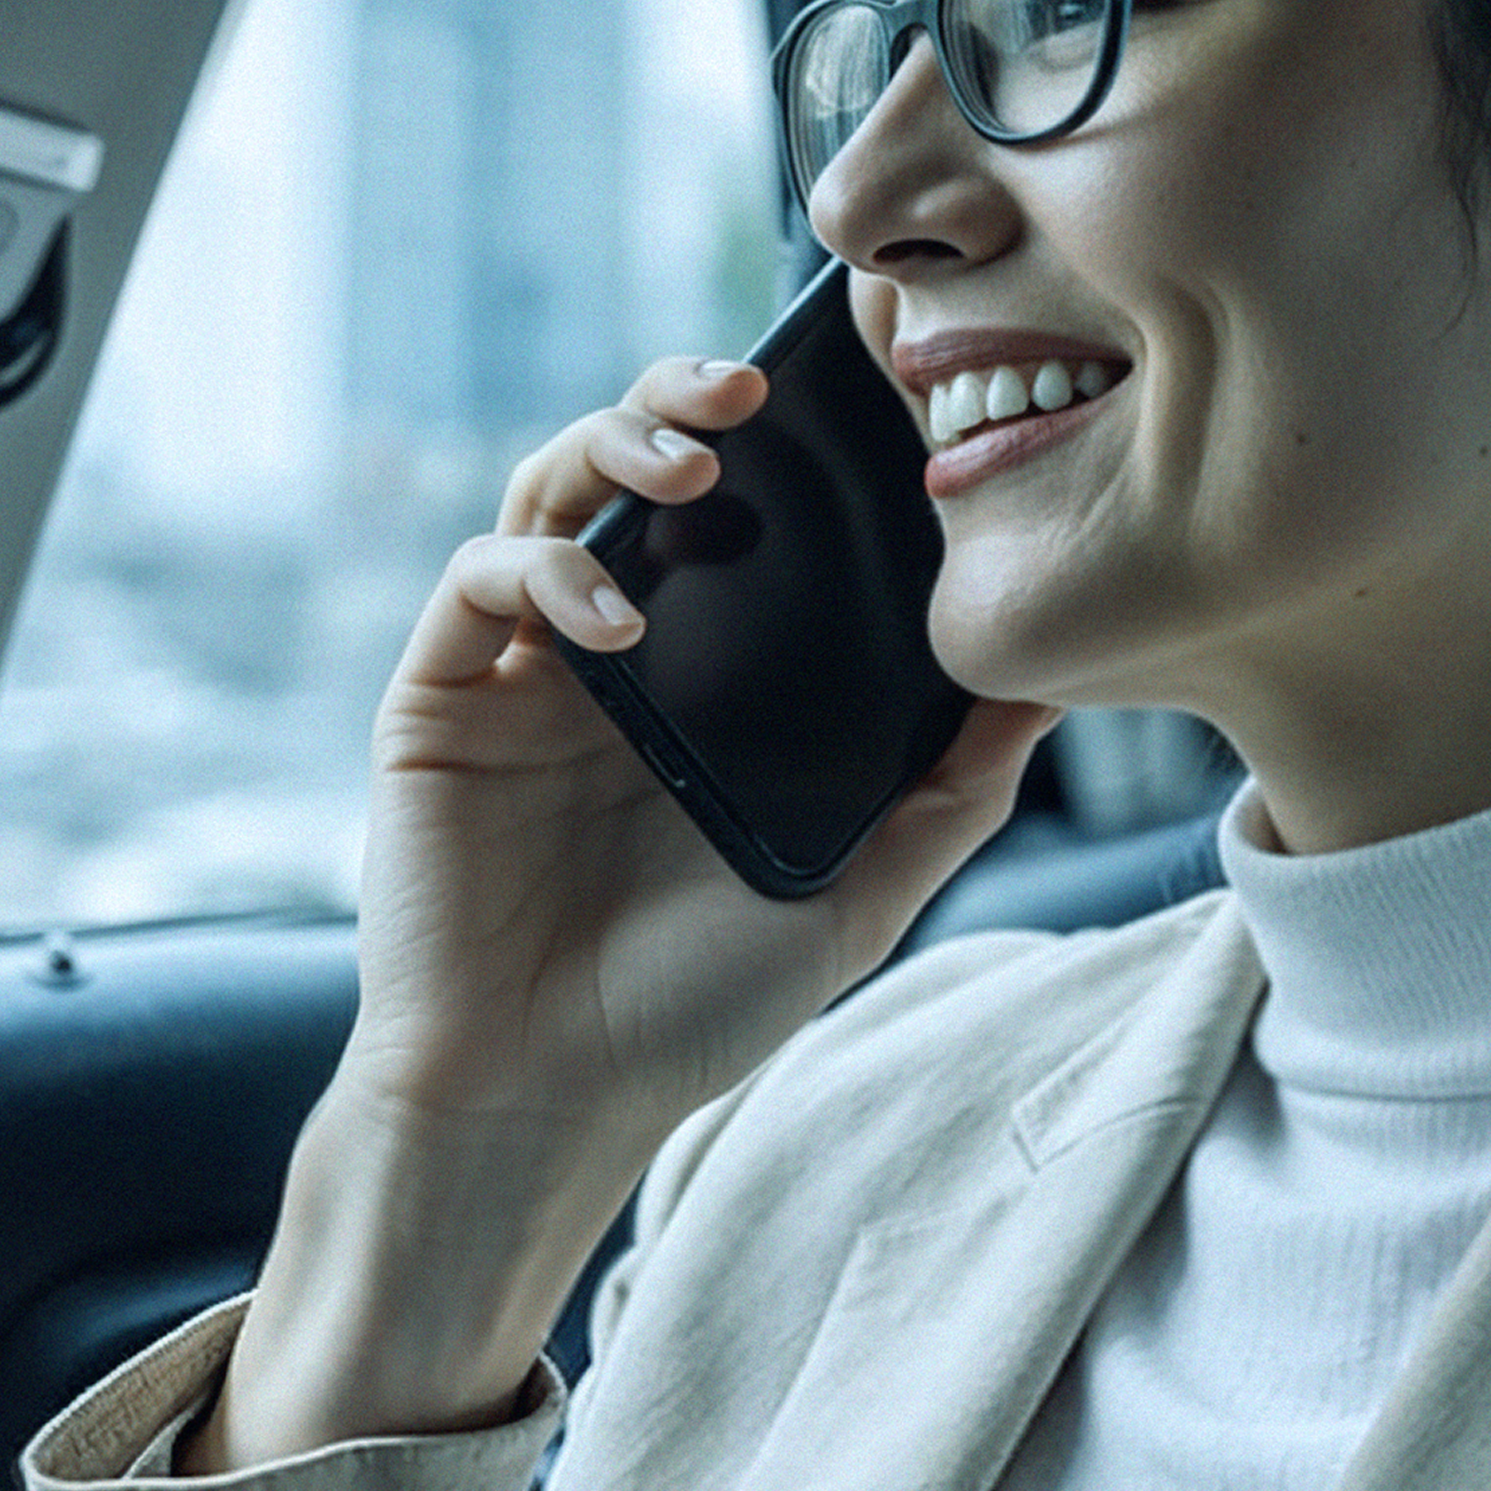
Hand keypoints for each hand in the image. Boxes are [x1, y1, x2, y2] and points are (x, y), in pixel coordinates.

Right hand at [201, 354, 1053, 1467]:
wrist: (547, 1101)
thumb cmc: (690, 1013)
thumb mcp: (858, 894)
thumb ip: (952, 790)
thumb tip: (1050, 682)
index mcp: (704, 678)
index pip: (742, 518)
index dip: (783, 443)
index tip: (850, 395)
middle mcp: (609, 653)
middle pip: (636, 470)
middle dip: (682, 403)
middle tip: (746, 389)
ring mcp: (519, 670)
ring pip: (550, 491)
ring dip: (615, 449)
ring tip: (694, 468)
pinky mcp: (440, 701)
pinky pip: (479, 584)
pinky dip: (544, 572)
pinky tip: (611, 624)